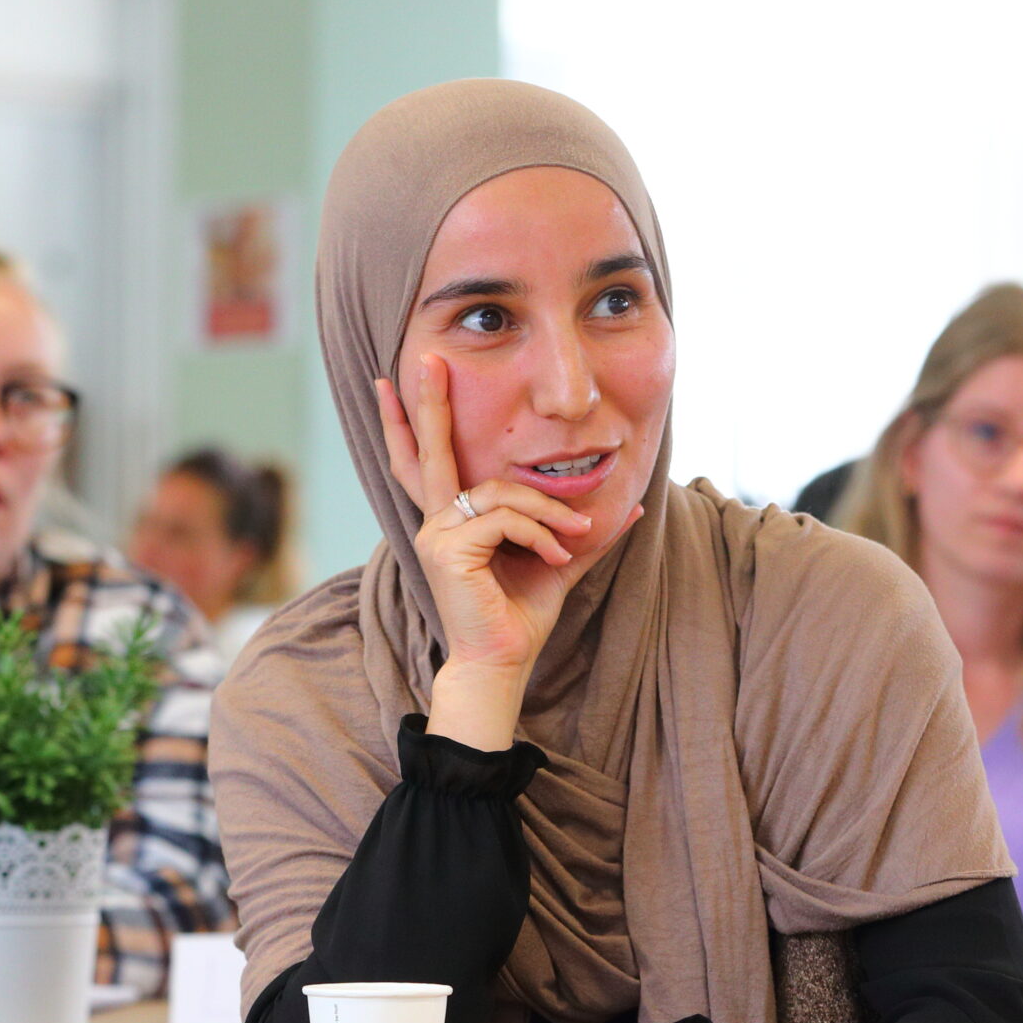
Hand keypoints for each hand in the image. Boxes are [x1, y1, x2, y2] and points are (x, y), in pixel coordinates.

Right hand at [377, 361, 643, 753]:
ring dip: (548, 514)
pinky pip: (506, 518)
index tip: (392, 382)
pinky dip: (540, 535)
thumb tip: (631, 508)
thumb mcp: (559, 563)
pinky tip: (555, 560)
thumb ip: (586, 534)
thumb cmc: (520, 617)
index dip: (410, 424)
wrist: (503, 663)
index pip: (426, 463)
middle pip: (429, 452)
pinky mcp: (448, 548)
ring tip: (573, 542)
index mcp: (454, 522)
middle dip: (429, 403)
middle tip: (429, 358)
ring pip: (501, 492)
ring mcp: (438, 533)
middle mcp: (437, 521)